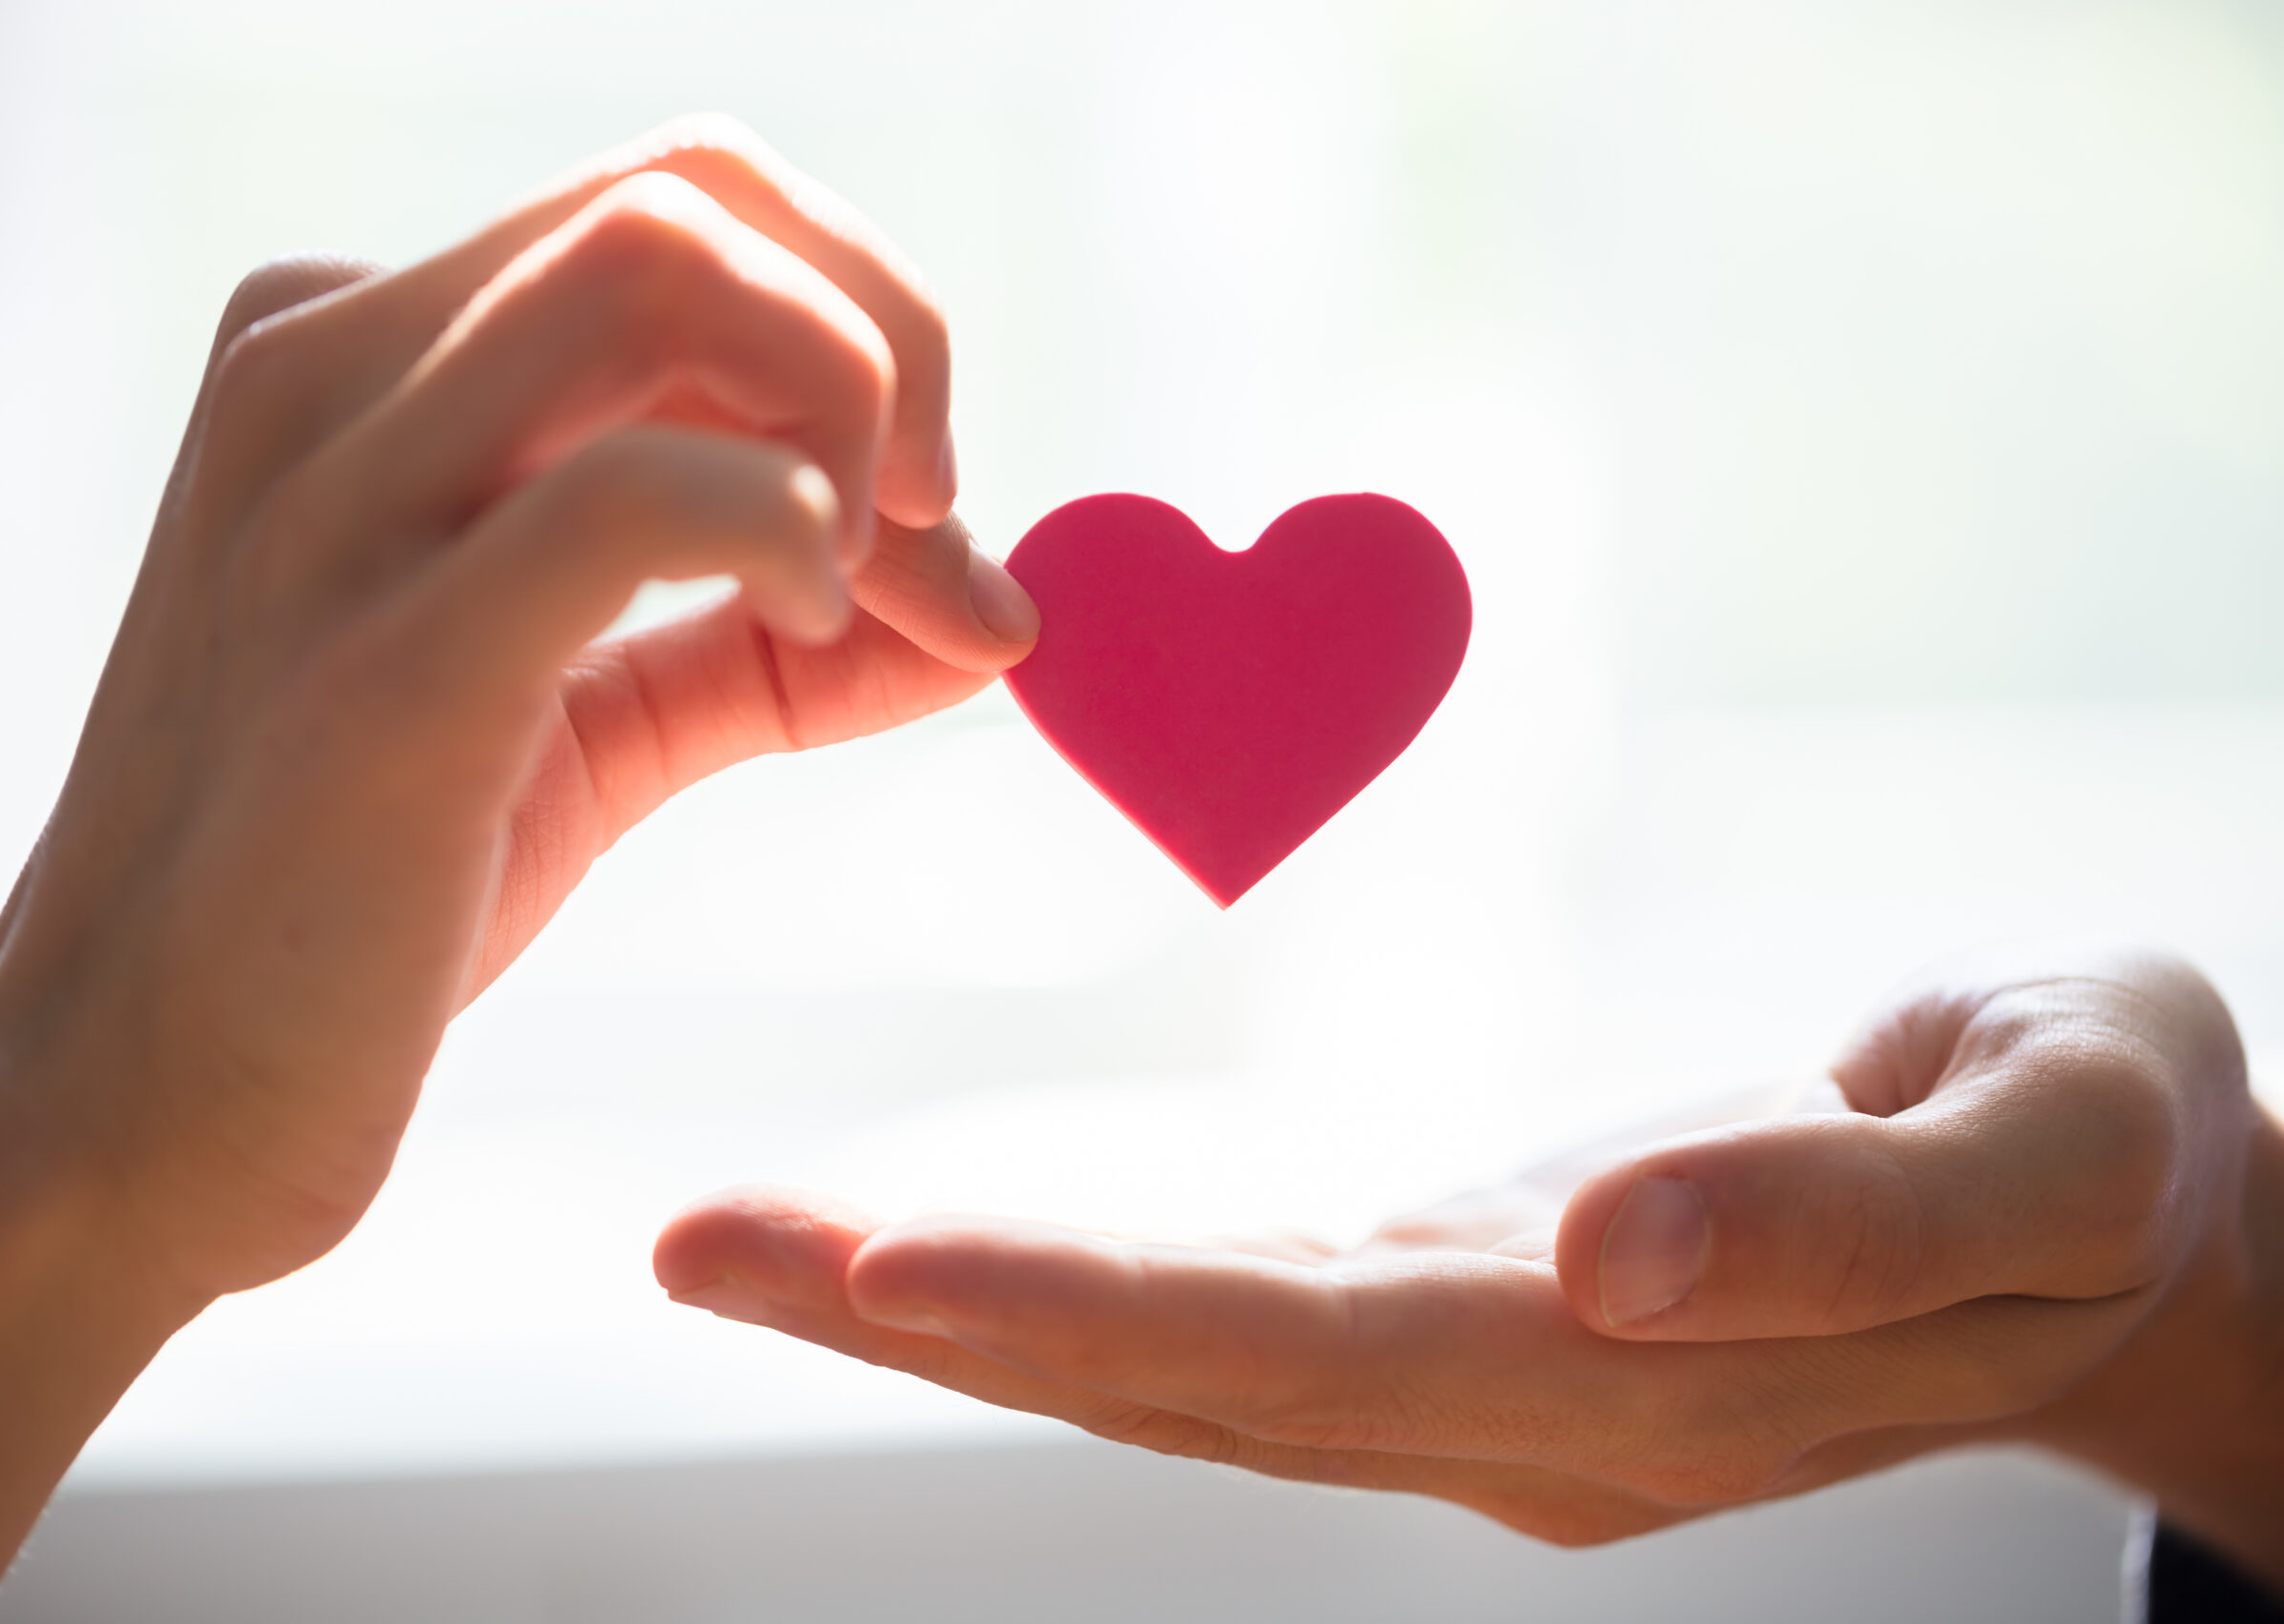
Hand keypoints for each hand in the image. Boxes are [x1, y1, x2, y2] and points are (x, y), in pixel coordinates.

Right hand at [0, 115, 1034, 1619]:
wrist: (133, 1109)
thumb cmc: (350, 908)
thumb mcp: (583, 732)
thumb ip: (765, 647)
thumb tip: (991, 608)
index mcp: (355, 366)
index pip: (666, 214)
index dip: (853, 327)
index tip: (927, 508)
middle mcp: (325, 379)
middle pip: (685, 200)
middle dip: (883, 337)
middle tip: (939, 522)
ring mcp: (338, 506)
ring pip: (663, 269)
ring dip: (851, 408)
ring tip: (876, 594)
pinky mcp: (386, 660)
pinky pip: (634, 490)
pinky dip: (788, 528)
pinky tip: (816, 632)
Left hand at [657, 947, 2283, 1582]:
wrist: (2129, 1212)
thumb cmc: (2110, 1145)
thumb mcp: (2058, 1145)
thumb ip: (1850, 1222)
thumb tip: (1607, 1254)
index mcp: (1629, 1375)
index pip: (1309, 1355)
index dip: (1089, 1316)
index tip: (875, 1266)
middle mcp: (1508, 1406)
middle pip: (1177, 1376)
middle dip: (924, 1317)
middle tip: (692, 1246)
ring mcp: (1470, 1371)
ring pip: (1168, 1354)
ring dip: (943, 1302)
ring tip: (733, 1243)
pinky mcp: (1457, 1303)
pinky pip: (1220, 1305)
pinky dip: (1057, 1273)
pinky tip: (921, 1246)